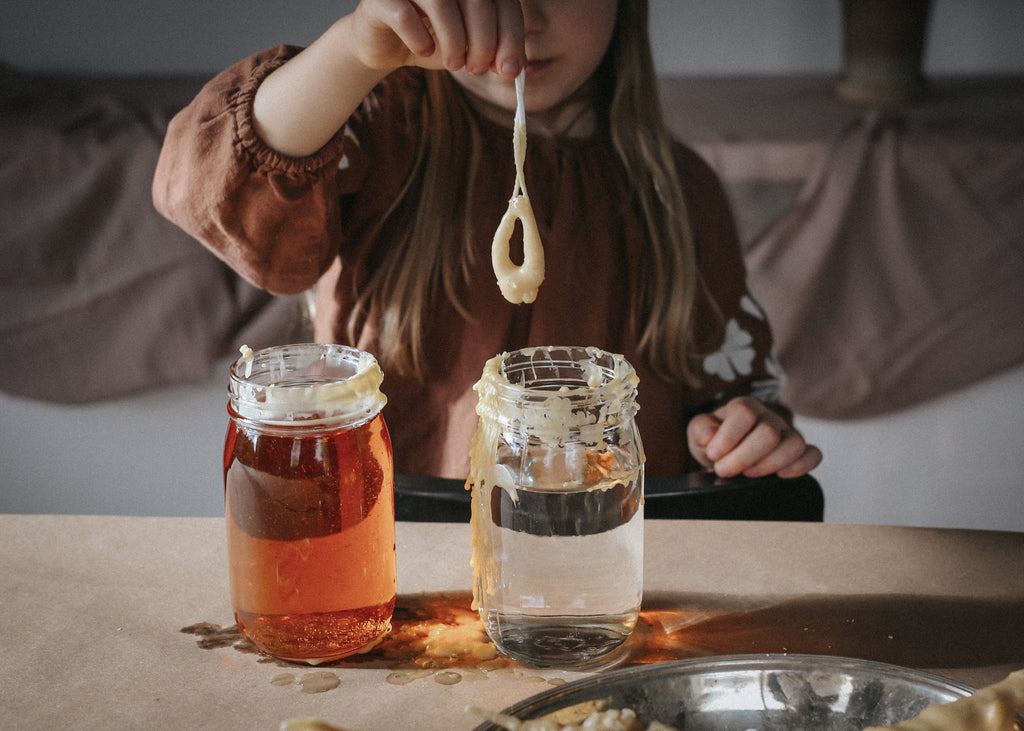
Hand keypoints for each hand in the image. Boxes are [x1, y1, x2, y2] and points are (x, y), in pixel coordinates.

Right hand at [351, 0, 525, 78]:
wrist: (385, 46)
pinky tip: (425, 52)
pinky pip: (404, 16)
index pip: (502, 1)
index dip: (511, 36)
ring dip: (454, 42)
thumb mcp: (468, 49)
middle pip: (477, 0)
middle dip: (484, 42)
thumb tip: (514, 67)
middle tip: (477, 69)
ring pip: (442, 4)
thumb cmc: (432, 41)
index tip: (511, 70)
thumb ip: (492, 52)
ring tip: (454, 65)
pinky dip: (419, 40)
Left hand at [686, 396, 821, 478]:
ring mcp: (787, 433)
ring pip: (794, 444)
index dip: (728, 437)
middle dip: (743, 458)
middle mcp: (769, 417)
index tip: (714, 455)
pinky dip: (802, 466)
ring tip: (748, 474)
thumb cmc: (714, 440)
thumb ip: (700, 428)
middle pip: (768, 434)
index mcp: (744, 406)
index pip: (745, 413)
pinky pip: (813, 454)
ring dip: (768, 465)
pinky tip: (782, 476)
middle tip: (725, 470)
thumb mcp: (699, 431)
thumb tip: (709, 435)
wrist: (728, 452)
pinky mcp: (799, 451)